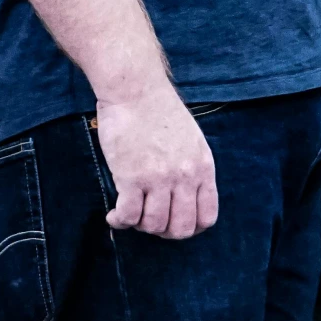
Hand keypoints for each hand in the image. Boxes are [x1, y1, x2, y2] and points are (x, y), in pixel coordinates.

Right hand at [94, 86, 217, 239]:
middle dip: (164, 232)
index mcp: (202, 167)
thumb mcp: (191, 139)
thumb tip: (182, 197)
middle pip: (180, 228)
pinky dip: (119, 221)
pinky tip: (114, 215)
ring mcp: (158, 178)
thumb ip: (191, 168)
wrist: (135, 89)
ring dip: (139, 225)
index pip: (207, 217)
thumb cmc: (158, 109)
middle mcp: (184, 176)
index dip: (190, 227)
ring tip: (130, 212)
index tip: (173, 223)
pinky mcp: (131, 177)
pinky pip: (128, 216)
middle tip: (150, 220)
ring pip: (153, 225)